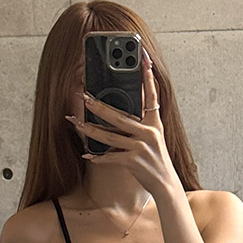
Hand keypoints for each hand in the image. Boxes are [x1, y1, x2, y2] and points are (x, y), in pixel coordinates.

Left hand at [64, 46, 180, 198]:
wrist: (165, 184)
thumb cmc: (156, 160)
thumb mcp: (154, 138)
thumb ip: (141, 124)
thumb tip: (119, 113)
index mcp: (154, 123)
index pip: (151, 95)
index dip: (147, 76)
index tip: (143, 58)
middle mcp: (149, 132)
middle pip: (119, 116)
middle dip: (100, 106)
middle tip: (85, 97)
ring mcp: (141, 147)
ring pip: (110, 137)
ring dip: (90, 130)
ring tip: (76, 123)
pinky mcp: (134, 161)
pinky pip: (111, 157)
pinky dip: (98, 157)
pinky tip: (87, 155)